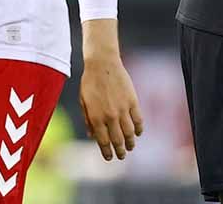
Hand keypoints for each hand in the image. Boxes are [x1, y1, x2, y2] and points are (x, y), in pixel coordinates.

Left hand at [78, 20, 143, 160]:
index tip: (109, 158)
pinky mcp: (132, 101)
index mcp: (96, 118)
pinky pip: (138, 119)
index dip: (107, 152)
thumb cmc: (90, 83)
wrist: (103, 65)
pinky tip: (138, 133)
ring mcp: (122, 109)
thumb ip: (88, 120)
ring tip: (131, 147)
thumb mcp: (84, 103)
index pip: (103, 141)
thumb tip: (92, 136)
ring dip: (130, 142)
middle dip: (120, 151)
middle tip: (122, 156)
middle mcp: (110, 116)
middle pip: (118, 139)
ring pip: (129, 132)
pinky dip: (139, 128)